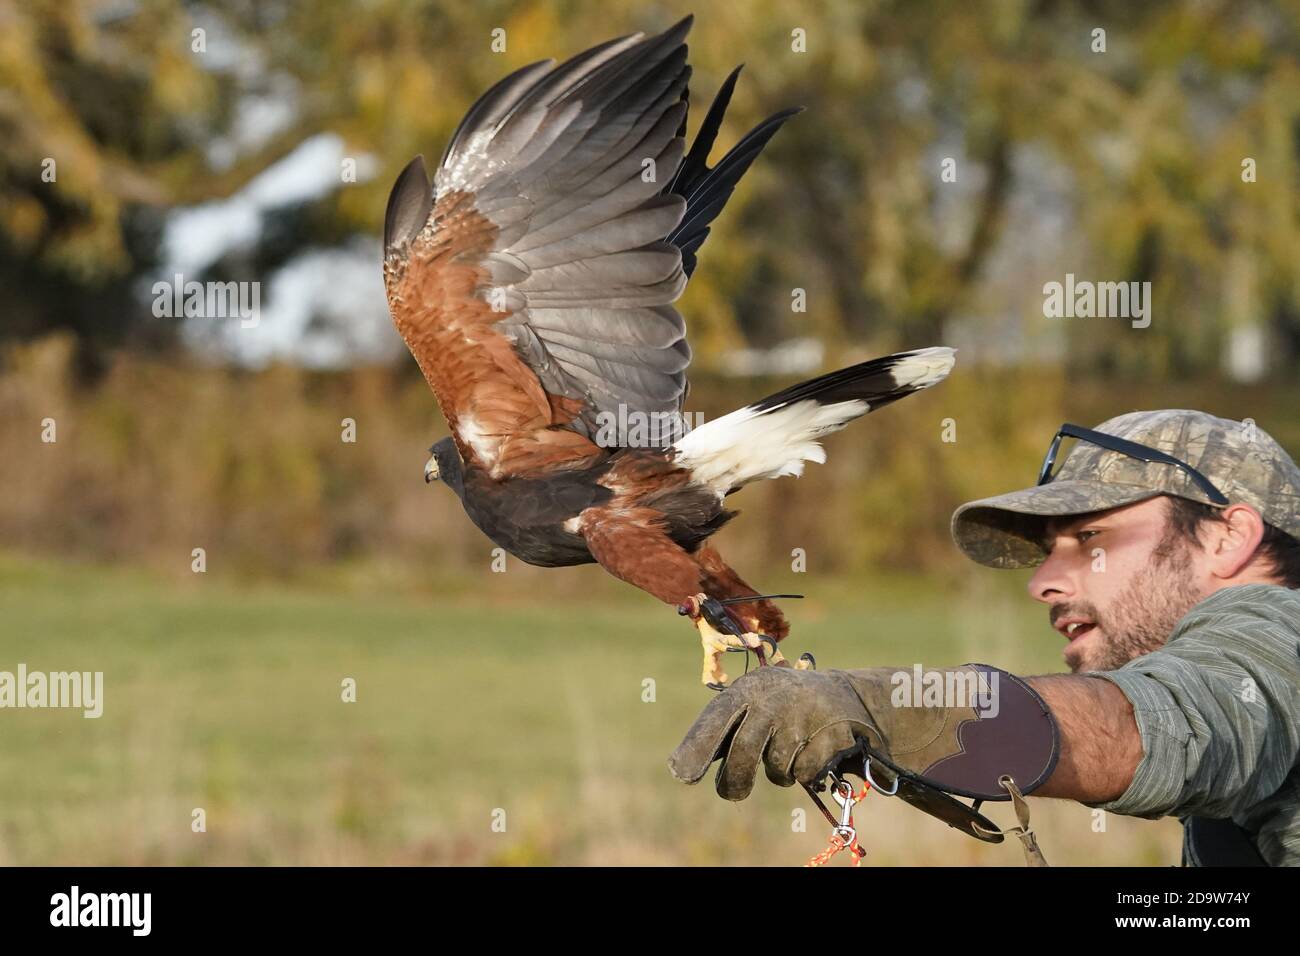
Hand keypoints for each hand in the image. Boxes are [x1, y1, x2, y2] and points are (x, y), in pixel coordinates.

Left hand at [668, 662, 1059, 806]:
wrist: (854, 697)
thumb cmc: (790, 709)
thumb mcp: (758, 709)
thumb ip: (726, 731)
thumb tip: (681, 767)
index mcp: (750, 689)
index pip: (717, 719)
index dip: (698, 747)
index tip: (681, 774)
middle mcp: (775, 695)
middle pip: (744, 752)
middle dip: (735, 781)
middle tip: (732, 792)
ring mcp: (806, 711)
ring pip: (776, 767)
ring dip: (780, 771)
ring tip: (790, 751)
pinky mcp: (835, 728)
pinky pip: (806, 771)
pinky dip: (806, 772)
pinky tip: (814, 753)